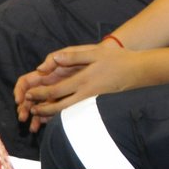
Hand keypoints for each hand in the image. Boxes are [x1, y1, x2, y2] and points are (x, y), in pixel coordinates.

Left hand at [13, 41, 139, 124]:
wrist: (140, 72)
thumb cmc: (117, 59)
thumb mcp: (95, 52)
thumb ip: (72, 56)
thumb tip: (52, 59)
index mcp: (83, 80)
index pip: (55, 91)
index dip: (39, 94)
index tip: (28, 95)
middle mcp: (87, 94)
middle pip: (59, 107)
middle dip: (42, 110)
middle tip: (31, 109)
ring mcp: (94, 102)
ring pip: (68, 113)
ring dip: (52, 115)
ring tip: (41, 114)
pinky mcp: (99, 106)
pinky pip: (78, 114)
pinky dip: (65, 116)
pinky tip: (60, 115)